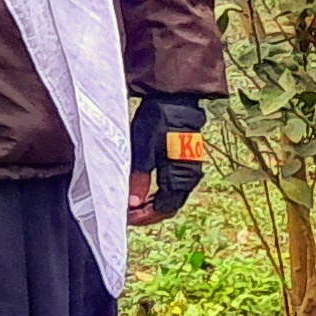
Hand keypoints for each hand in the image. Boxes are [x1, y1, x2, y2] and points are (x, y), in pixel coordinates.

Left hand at [128, 95, 206, 224]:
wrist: (175, 98)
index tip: (125, 217)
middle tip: (127, 214)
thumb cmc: (158, 120)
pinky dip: (159, 193)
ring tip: (133, 204)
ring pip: (172, 197)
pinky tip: (145, 190)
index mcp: (179, 176)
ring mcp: (190, 169)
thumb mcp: (142, 148)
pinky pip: (174, 186)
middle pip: (169, 206)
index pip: (163, 208)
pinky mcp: (187, 162)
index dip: (143, 217)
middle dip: (147, 214)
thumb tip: (134, 203)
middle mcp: (189, 176)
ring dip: (153, 204)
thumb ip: (139, 177)